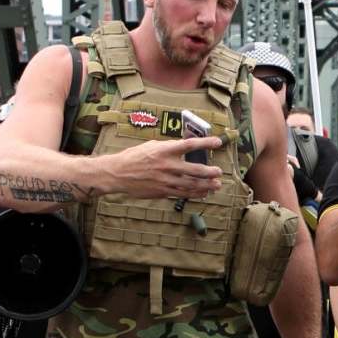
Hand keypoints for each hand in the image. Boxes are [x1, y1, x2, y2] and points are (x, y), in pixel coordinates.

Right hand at [106, 135, 225, 200]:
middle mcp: (167, 165)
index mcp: (164, 150)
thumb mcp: (152, 146)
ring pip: (191, 184)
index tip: (218, 143)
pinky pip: (182, 194)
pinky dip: (194, 194)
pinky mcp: (162, 191)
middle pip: (194, 169)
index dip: (205, 143)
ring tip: (216, 185)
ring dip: (206, 185)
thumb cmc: (134, 157)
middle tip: (219, 172)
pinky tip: (203, 193)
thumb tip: (186, 144)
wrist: (117, 173)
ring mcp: (165, 180)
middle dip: (210, 172)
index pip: (189, 145)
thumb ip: (169, 146)